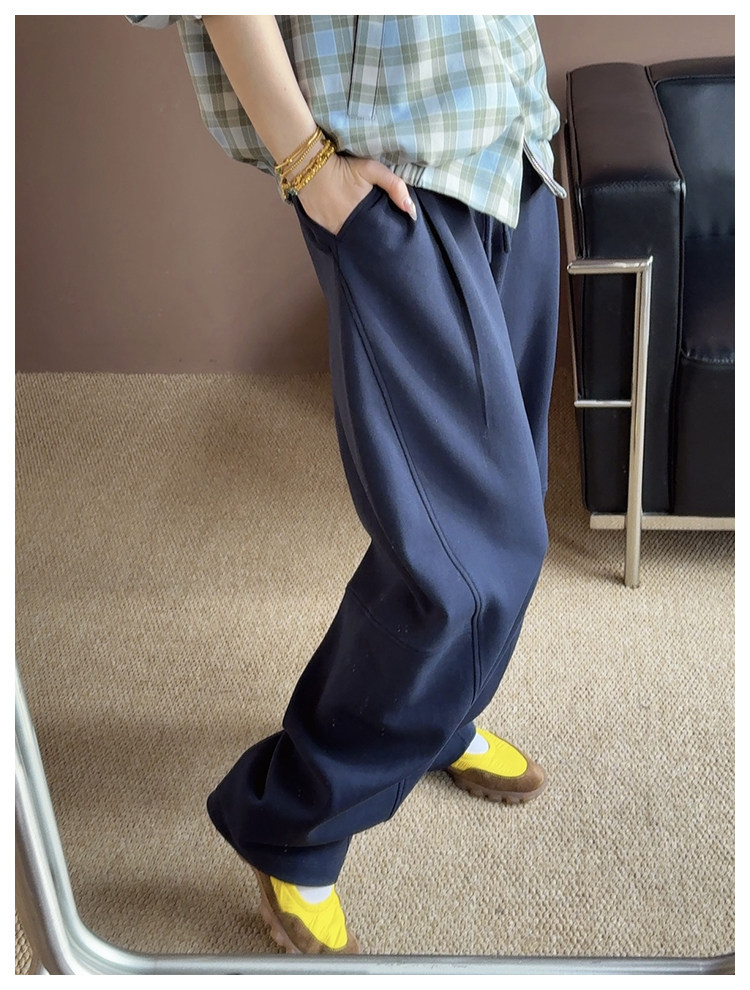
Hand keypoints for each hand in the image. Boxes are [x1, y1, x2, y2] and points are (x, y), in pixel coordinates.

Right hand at [297, 153, 416, 234]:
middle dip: (370, 235)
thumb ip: (395, 186)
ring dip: (354, 233)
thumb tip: (412, 212)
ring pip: (347, 237)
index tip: (389, 230)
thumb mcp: (373, 170)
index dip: (383, 233)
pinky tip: (342, 220)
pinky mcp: (319, 227)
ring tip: (359, 224)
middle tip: (374, 226)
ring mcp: (330, 229)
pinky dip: (339, 229)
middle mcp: (345, 229)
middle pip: (363, 238)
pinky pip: (333, 233)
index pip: (377, 234)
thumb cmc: (344, 167)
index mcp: (361, 218)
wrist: (310, 165)